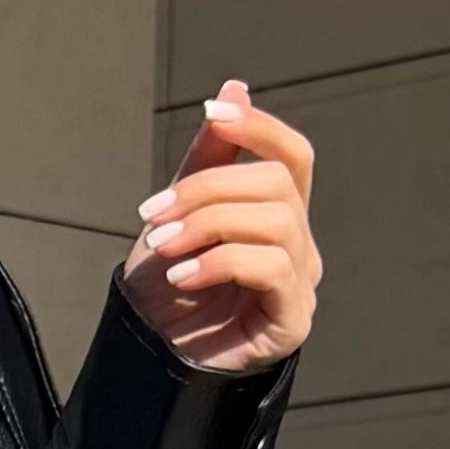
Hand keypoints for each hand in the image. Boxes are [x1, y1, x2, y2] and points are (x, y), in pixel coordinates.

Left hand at [124, 82, 319, 372]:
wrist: (149, 360)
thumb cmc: (166, 290)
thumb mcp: (178, 211)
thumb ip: (208, 158)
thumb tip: (234, 88)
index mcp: (277, 214)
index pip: (293, 155)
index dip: (261, 126)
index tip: (213, 112)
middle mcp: (298, 245)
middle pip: (276, 184)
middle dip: (208, 190)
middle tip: (155, 214)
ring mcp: (300, 282)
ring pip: (274, 221)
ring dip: (207, 225)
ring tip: (164, 247)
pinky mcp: (292, 319)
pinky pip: (270, 268)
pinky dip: (219, 262)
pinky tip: (182, 276)